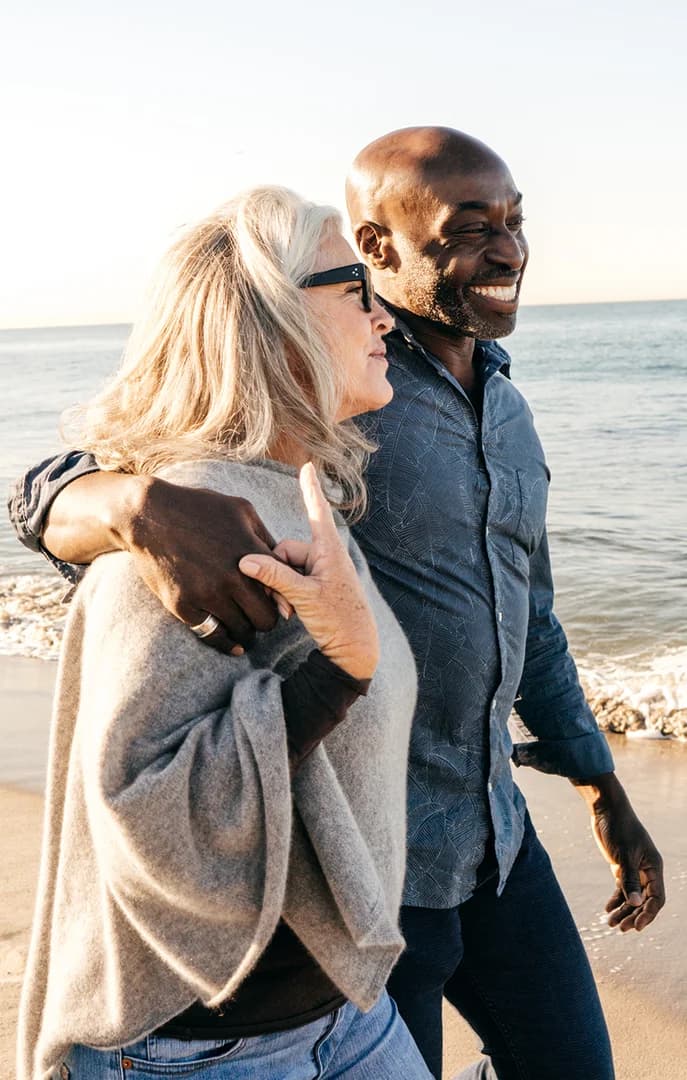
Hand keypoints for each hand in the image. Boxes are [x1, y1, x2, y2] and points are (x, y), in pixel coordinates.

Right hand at [126, 478, 278, 653]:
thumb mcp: (242, 511)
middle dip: (267, 619)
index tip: (279, 602)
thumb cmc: (199, 508)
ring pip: (241, 630)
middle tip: (260, 617)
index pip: (283, 588)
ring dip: (246, 631)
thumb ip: (266, 539)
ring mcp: (205, 593)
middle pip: (265, 618)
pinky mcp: (182, 605)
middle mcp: (230, 576)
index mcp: (249, 552)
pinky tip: (231, 641)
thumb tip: (286, 563)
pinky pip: (213, 636)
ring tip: (245, 627)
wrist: (149, 514)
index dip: (284, 597)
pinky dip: (225, 641)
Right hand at [238, 463, 378, 679]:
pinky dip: (285, 595)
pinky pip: (290, 581)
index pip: (317, 512)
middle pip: (285, 551)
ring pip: (284, 568)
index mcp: (329, 551)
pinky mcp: (315, 587)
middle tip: (283, 604)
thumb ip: (275, 577)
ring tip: (288, 612)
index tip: (308, 466)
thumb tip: (245, 561)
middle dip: (276, 574)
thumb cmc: (339, 621)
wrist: (355, 651)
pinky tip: (289, 613)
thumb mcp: (304, 597)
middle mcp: (324, 557)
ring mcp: (320, 572)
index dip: (310, 489)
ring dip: (280, 588)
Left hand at [574, 774, 664, 931]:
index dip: (648, 914)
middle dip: (633, 915)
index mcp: (654, 867)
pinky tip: (607, 909)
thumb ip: (630, 880)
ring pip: (632, 896)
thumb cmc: (619, 829)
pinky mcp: (622, 866)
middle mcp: (647, 870)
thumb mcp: (624, 856)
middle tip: (619, 928)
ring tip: (610, 923)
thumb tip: (637, 904)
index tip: (635, 927)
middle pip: (644, 900)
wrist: (607, 810)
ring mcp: (634, 869)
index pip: (657, 898)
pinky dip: (616, 899)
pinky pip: (622, 888)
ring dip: (623, 910)